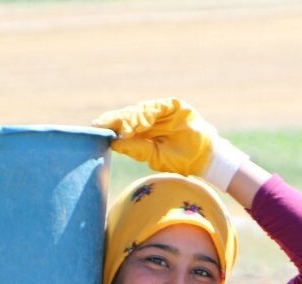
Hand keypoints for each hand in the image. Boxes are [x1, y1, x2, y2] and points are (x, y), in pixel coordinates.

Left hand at [91, 97, 247, 189]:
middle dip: (116, 120)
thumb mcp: (155, 156)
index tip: (96, 127)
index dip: (111, 125)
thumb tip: (114, 143)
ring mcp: (163, 111)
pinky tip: (140, 124)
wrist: (205, 158)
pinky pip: (158, 106)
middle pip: (129, 115)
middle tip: (101, 124)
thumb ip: (137, 148)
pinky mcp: (175, 106)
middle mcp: (152, 119)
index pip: (125, 125)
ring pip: (141, 110)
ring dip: (131, 119)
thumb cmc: (181, 159)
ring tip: (124, 130)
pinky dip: (148, 114)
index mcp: (145, 131)